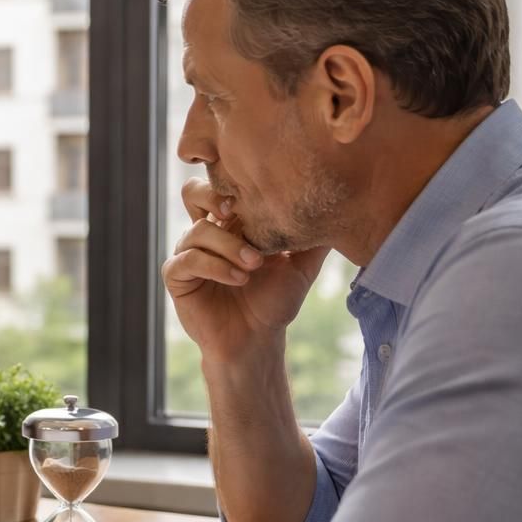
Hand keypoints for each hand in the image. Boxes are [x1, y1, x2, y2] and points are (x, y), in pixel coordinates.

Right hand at [161, 178, 329, 363]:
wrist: (257, 340)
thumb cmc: (275, 302)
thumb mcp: (302, 265)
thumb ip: (315, 237)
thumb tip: (344, 208)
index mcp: (231, 223)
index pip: (222, 185)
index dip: (234, 181)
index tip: (260, 194)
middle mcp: (206, 233)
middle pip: (192, 192)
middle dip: (211, 195)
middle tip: (236, 210)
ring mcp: (188, 253)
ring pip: (196, 231)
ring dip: (228, 245)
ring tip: (254, 265)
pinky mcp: (177, 277)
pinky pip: (187, 260)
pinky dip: (215, 266)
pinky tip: (239, 279)